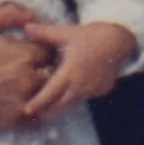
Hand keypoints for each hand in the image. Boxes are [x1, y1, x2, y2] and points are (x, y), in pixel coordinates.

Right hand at [0, 3, 50, 128]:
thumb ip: (10, 13)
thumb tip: (32, 14)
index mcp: (23, 55)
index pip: (50, 51)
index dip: (42, 49)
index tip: (32, 50)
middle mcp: (27, 80)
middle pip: (51, 75)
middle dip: (44, 70)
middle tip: (29, 68)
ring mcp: (19, 103)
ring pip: (44, 97)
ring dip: (40, 91)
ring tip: (26, 85)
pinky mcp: (9, 121)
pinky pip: (34, 118)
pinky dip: (33, 110)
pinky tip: (20, 102)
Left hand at [19, 21, 136, 123]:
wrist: (118, 40)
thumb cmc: (90, 36)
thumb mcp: (66, 33)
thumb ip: (44, 33)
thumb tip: (25, 27)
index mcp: (70, 72)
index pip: (50, 92)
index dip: (38, 102)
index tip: (26, 110)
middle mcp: (81, 85)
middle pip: (60, 106)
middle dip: (46, 112)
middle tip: (31, 117)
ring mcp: (92, 91)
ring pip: (72, 104)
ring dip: (59, 107)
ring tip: (45, 112)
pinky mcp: (100, 92)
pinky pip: (83, 98)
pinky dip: (73, 99)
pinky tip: (67, 96)